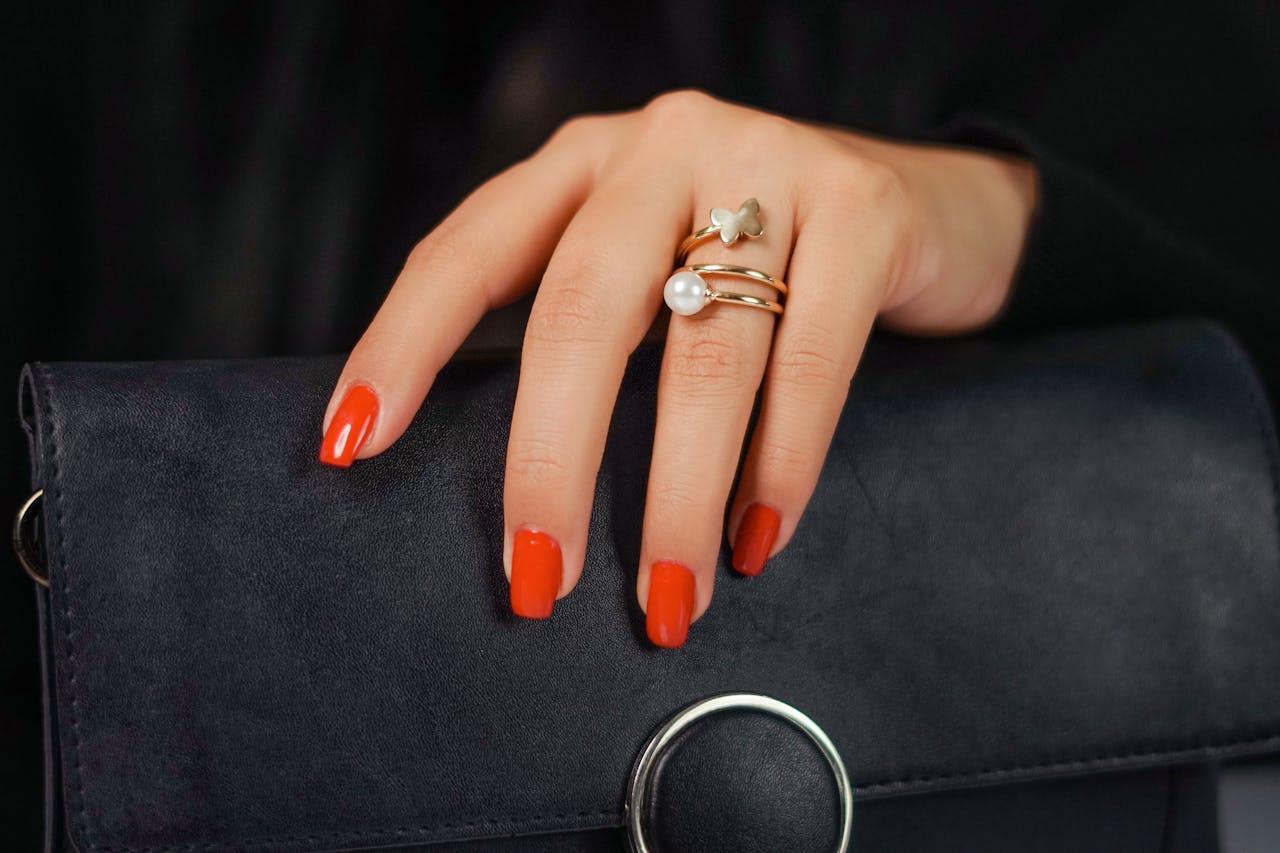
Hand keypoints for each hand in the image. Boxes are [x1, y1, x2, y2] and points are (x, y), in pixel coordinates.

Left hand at [318, 90, 1036, 646]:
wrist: (925, 206)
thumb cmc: (758, 261)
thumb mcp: (654, 263)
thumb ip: (589, 329)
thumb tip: (517, 490)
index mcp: (582, 163)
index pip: (466, 250)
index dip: (402, 346)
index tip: (349, 446)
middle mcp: (663, 148)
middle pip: (583, 310)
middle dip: (552, 459)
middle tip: (538, 578)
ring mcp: (768, 166)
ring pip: (703, 351)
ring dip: (677, 494)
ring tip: (668, 595)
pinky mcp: (862, 211)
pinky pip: (810, 360)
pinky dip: (781, 465)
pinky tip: (757, 536)